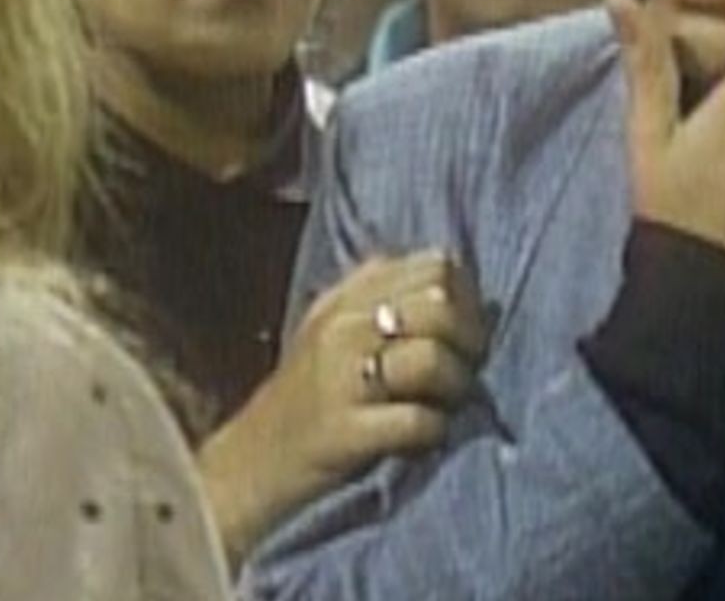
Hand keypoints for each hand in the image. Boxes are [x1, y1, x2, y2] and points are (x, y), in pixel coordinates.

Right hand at [196, 250, 486, 561]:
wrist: (254, 460)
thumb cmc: (311, 394)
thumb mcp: (338, 328)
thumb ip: (388, 296)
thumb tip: (460, 284)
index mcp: (346, 296)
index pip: (434, 264)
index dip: (465, 295)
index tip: (464, 330)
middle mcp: (341, 326)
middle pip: (439, 301)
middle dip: (469, 338)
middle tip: (467, 367)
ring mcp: (340, 377)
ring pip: (433, 357)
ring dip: (458, 385)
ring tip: (448, 403)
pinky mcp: (345, 430)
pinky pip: (417, 420)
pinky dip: (436, 430)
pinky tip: (426, 436)